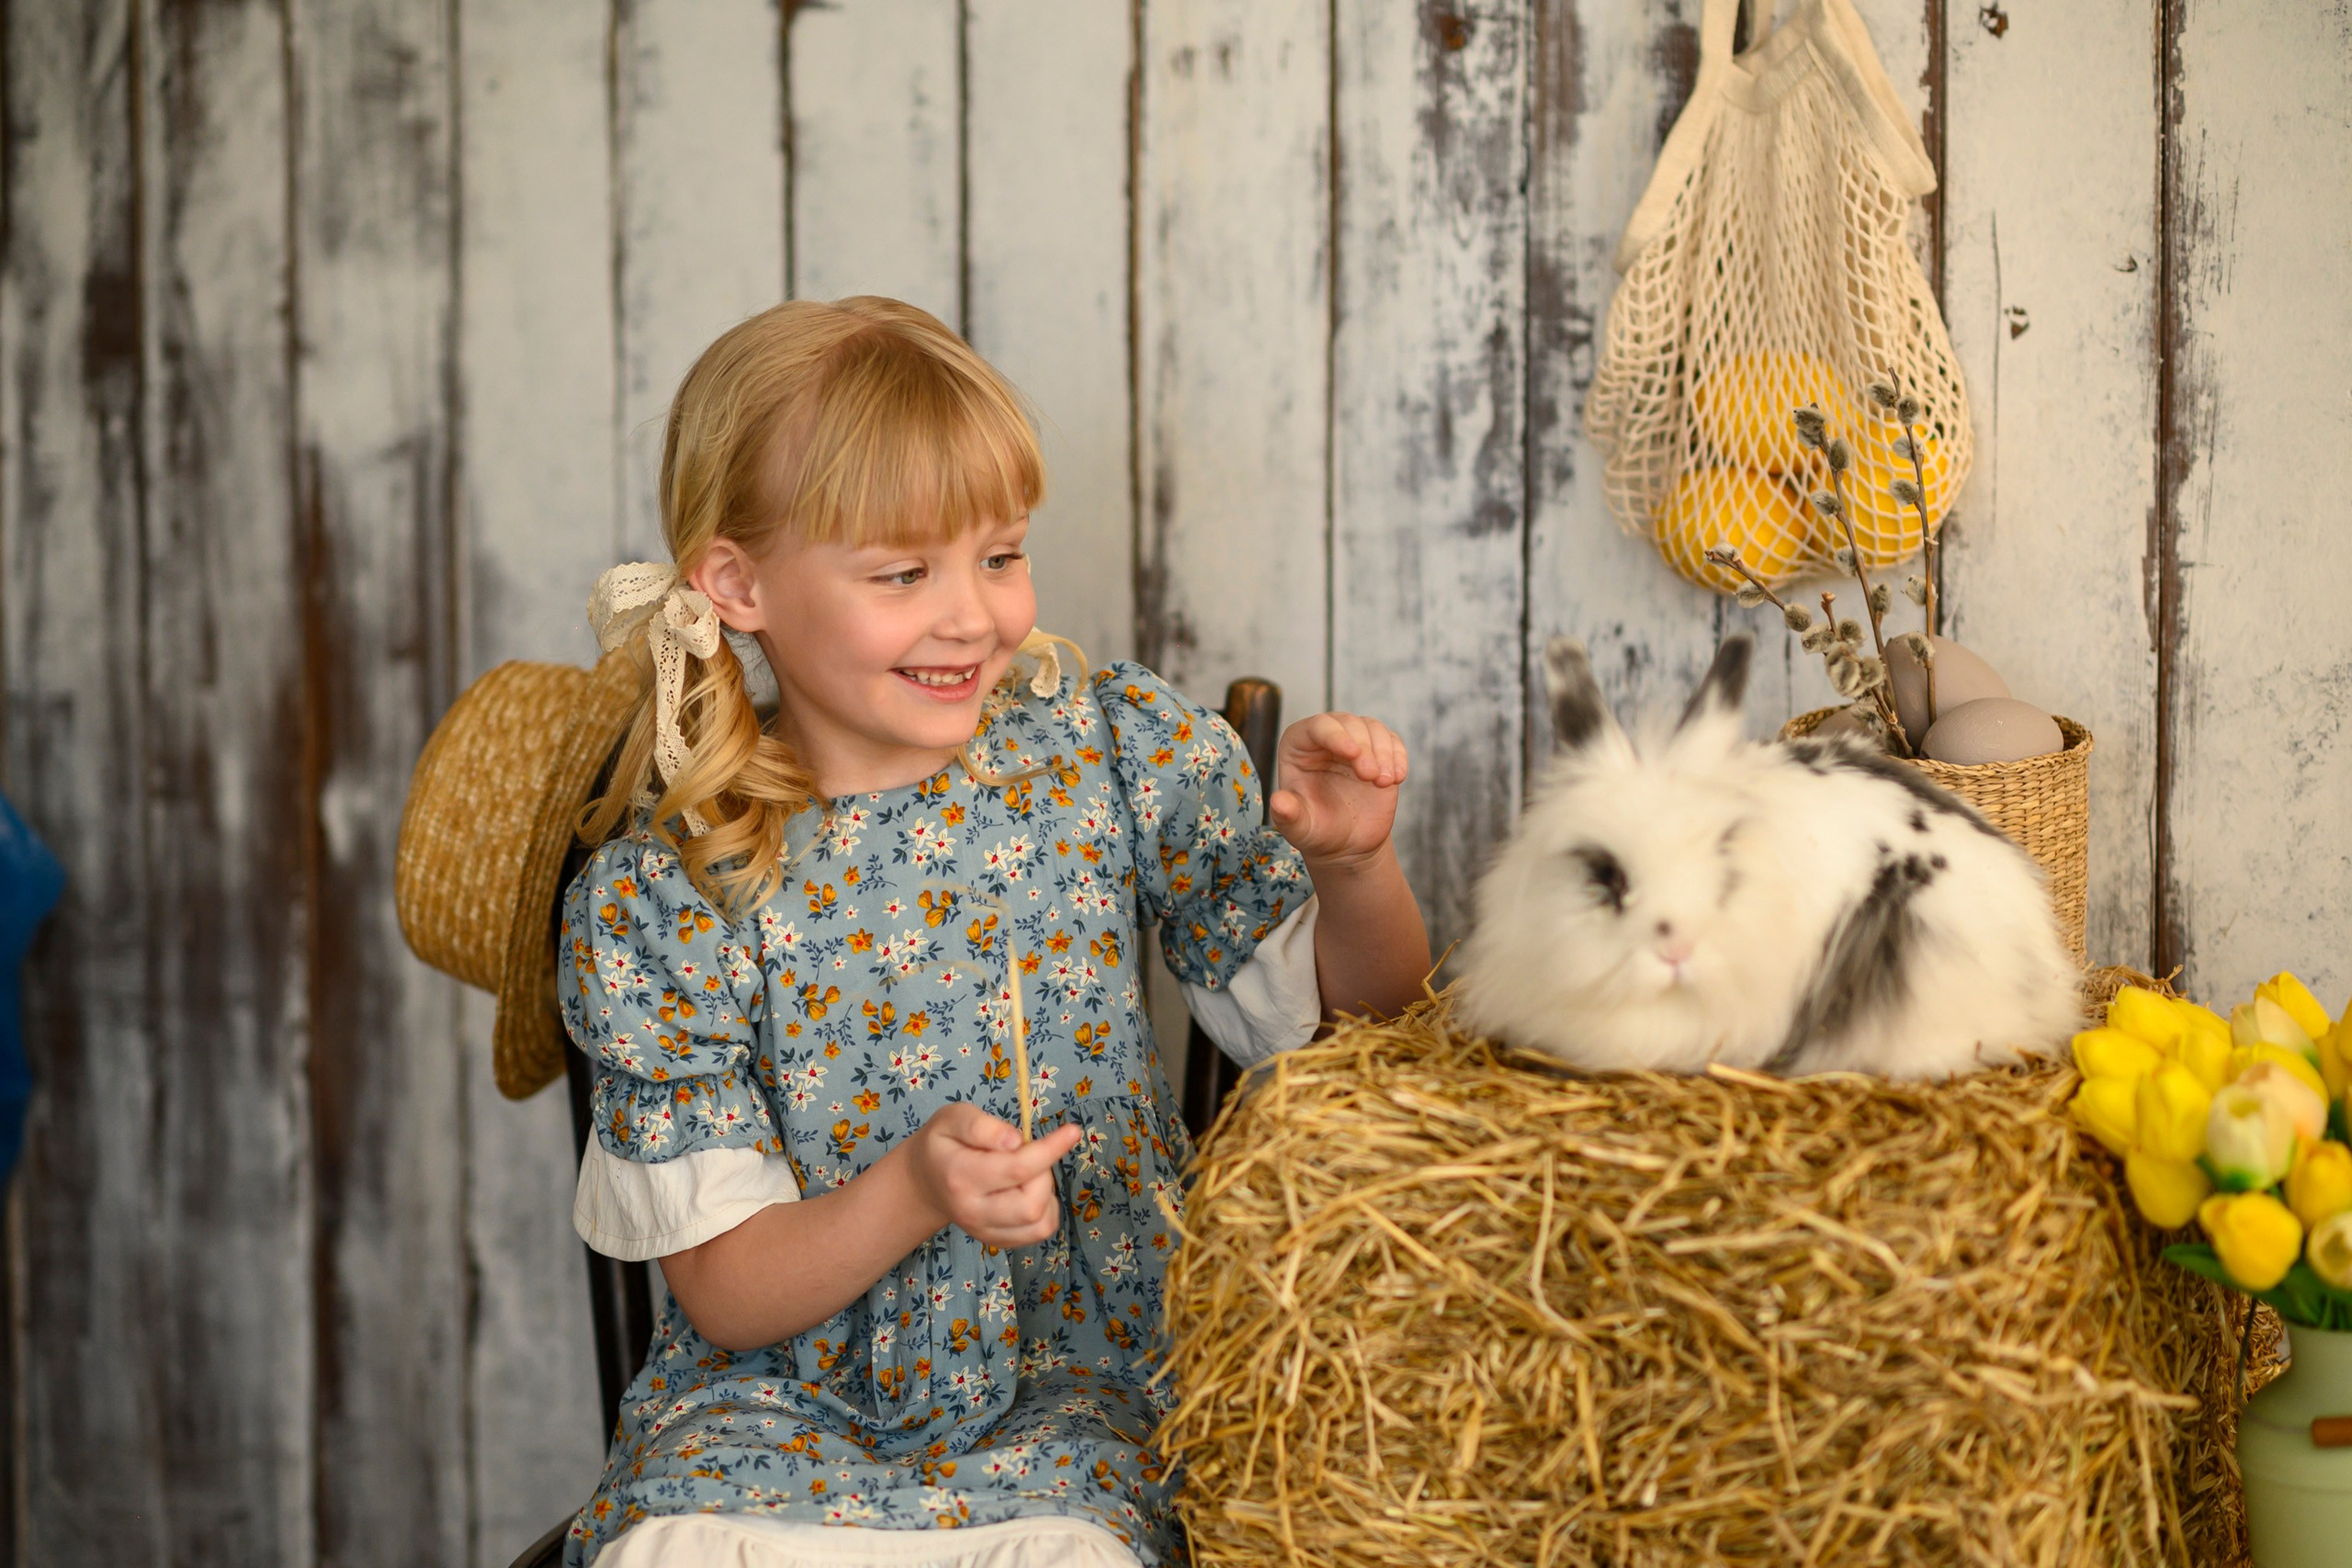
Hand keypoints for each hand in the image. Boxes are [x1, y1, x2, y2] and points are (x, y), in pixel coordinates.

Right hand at [904, 1102, 1081, 1246]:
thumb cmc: (943, 1143)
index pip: (1016, 1168)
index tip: (1072, 1131)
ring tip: (1028, 1173)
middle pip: (1030, 1204)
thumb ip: (981, 1126)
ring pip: (1040, 1223)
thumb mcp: (953, 1118)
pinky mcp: (997, 1241)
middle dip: (1044, 1173)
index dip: (1051, 1149)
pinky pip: (1038, 1232)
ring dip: (1047, 1193)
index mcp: (961, 1176)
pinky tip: (1030, 1191)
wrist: (924, 1182)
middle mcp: (972, 1211)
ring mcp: (984, 1232)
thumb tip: (1015, 1140)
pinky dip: (1046, 1210)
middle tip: (1030, 1154)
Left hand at [1269, 712, 1408, 868]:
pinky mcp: (1378, 751)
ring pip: (1372, 728)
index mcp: (1298, 746)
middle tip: (1370, 777)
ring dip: (1383, 752)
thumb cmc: (1318, 831)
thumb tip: (1278, 803)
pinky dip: (1398, 756)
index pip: (1317, 727)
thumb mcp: (1300, 828)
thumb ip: (1288, 816)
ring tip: (1384, 782)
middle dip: (1363, 747)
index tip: (1353, 753)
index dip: (1335, 735)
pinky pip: (1392, 740)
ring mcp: (1354, 741)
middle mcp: (1325, 737)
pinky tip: (1397, 778)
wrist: (1347, 843)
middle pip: (1347, 723)